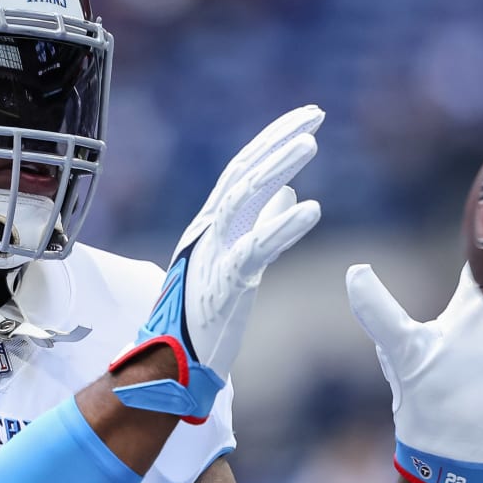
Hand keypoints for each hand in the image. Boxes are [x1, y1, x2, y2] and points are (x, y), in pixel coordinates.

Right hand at [111, 106, 323, 421]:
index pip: (243, 169)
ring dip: (276, 167)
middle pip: (242, 172)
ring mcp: (210, 255)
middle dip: (277, 140)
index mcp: (210, 225)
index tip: (308, 118)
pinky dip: (282, 227)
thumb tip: (287, 189)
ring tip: (310, 144)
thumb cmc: (201, 319)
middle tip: (315, 115)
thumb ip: (259, 222)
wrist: (166, 368)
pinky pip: (254, 249)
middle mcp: (206, 231)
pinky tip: (311, 210)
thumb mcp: (236, 260)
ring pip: (241, 199)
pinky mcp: (222, 285)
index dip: (273, 139)